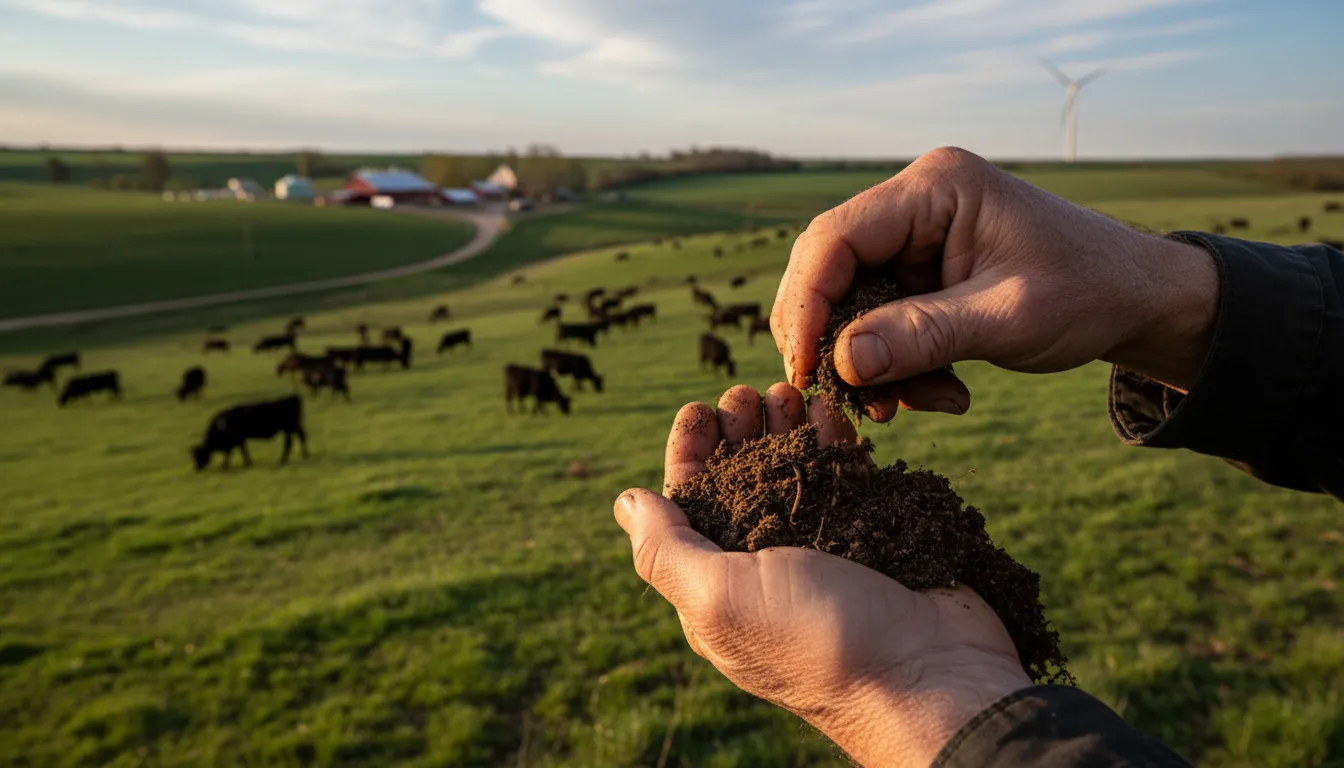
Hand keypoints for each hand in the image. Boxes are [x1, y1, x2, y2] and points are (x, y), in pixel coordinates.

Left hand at [613, 383, 1032, 767]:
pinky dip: (835, 442)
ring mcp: (824, 552)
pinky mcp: (874, 535)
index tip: (700, 409)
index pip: (688, 507)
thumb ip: (667, 549)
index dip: (689, 455)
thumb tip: (625, 503)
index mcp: (719, 588)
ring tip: (791, 390)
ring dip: (786, 428)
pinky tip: (831, 411)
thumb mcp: (720, 597)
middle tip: (750, 393)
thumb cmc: (817, 642)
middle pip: (741, 482)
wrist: (931, 678)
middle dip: (740, 431)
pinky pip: (846, 478)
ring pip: (795, 473)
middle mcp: (766, 570)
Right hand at [770, 146, 1219, 419]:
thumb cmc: (1090, 293)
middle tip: (840, 399)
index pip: (835, 238)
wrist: (1140, 302)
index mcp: (934, 188)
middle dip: (833, 340)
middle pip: (830, 270)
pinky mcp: (924, 273)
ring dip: (869, 364)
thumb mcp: (1008, 319)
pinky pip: (882, 321)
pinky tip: (941, 393)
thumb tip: (841, 362)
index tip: (809, 369)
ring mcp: (917, 238)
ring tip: (906, 407)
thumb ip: (923, 336)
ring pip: (851, 304)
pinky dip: (897, 365)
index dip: (808, 304)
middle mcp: (916, 203)